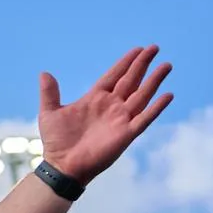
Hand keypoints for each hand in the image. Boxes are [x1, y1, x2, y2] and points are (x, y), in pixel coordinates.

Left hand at [37, 45, 173, 183]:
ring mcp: (120, 119)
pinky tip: (167, 95)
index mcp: (95, 98)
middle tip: (154, 48)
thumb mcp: (50, 113)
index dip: (126, 62)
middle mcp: (111, 106)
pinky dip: (156, 108)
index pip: (114, 75)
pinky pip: (145, 118)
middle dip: (142, 64)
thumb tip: (44, 73)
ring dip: (154, 81)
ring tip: (166, 66)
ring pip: (142, 95)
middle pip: (131, 80)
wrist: (62, 165)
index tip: (138, 49)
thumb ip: (49, 93)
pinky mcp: (126, 134)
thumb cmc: (56, 141)